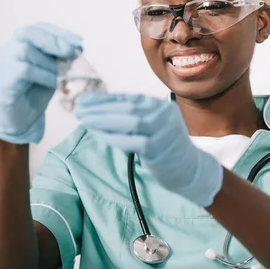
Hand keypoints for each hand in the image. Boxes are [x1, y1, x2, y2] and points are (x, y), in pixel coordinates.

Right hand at [0, 23, 82, 143]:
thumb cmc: (38, 90)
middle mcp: (8, 48)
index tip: (79, 41)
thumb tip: (78, 46)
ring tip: (63, 73)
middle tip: (71, 51)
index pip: (39, 28)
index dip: (60, 33)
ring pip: (26, 51)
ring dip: (49, 62)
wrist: (24, 117)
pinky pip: (24, 70)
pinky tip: (55, 82)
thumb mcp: (54, 68)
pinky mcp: (4, 79)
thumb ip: (61, 56)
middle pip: (28, 33)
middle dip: (53, 41)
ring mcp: (3, 62)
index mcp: (20, 42)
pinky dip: (44, 75)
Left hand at [73, 93, 222, 206]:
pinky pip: (132, 141)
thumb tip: (99, 110)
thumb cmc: (166, 149)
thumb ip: (133, 117)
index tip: (83, 100)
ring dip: (103, 120)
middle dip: (99, 108)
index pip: (128, 98)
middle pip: (127, 107)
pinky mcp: (159, 148)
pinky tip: (99, 135)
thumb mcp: (153, 126)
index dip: (103, 99)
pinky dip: (114, 137)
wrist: (190, 170)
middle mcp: (164, 114)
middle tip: (78, 108)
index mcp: (160, 105)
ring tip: (84, 119)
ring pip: (129, 121)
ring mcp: (164, 131)